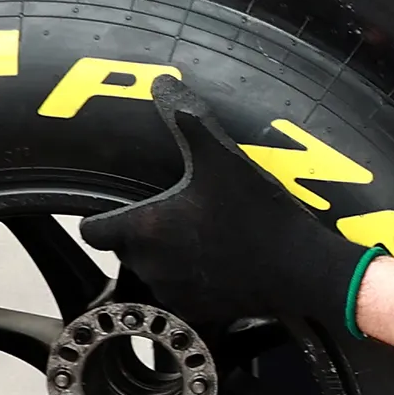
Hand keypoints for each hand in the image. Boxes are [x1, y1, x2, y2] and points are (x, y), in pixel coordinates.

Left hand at [78, 103, 376, 345]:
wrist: (302, 270)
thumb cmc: (260, 215)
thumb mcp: (222, 158)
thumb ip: (187, 120)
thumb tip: (161, 83)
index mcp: (145, 229)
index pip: (91, 231)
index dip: (101, 217)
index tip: (122, 207)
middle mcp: (150, 265)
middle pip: (123, 249)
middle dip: (141, 233)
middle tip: (175, 213)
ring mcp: (175, 292)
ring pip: (152, 272)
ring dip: (165, 257)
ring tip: (199, 236)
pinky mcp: (200, 311)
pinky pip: (179, 294)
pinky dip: (190, 280)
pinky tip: (217, 261)